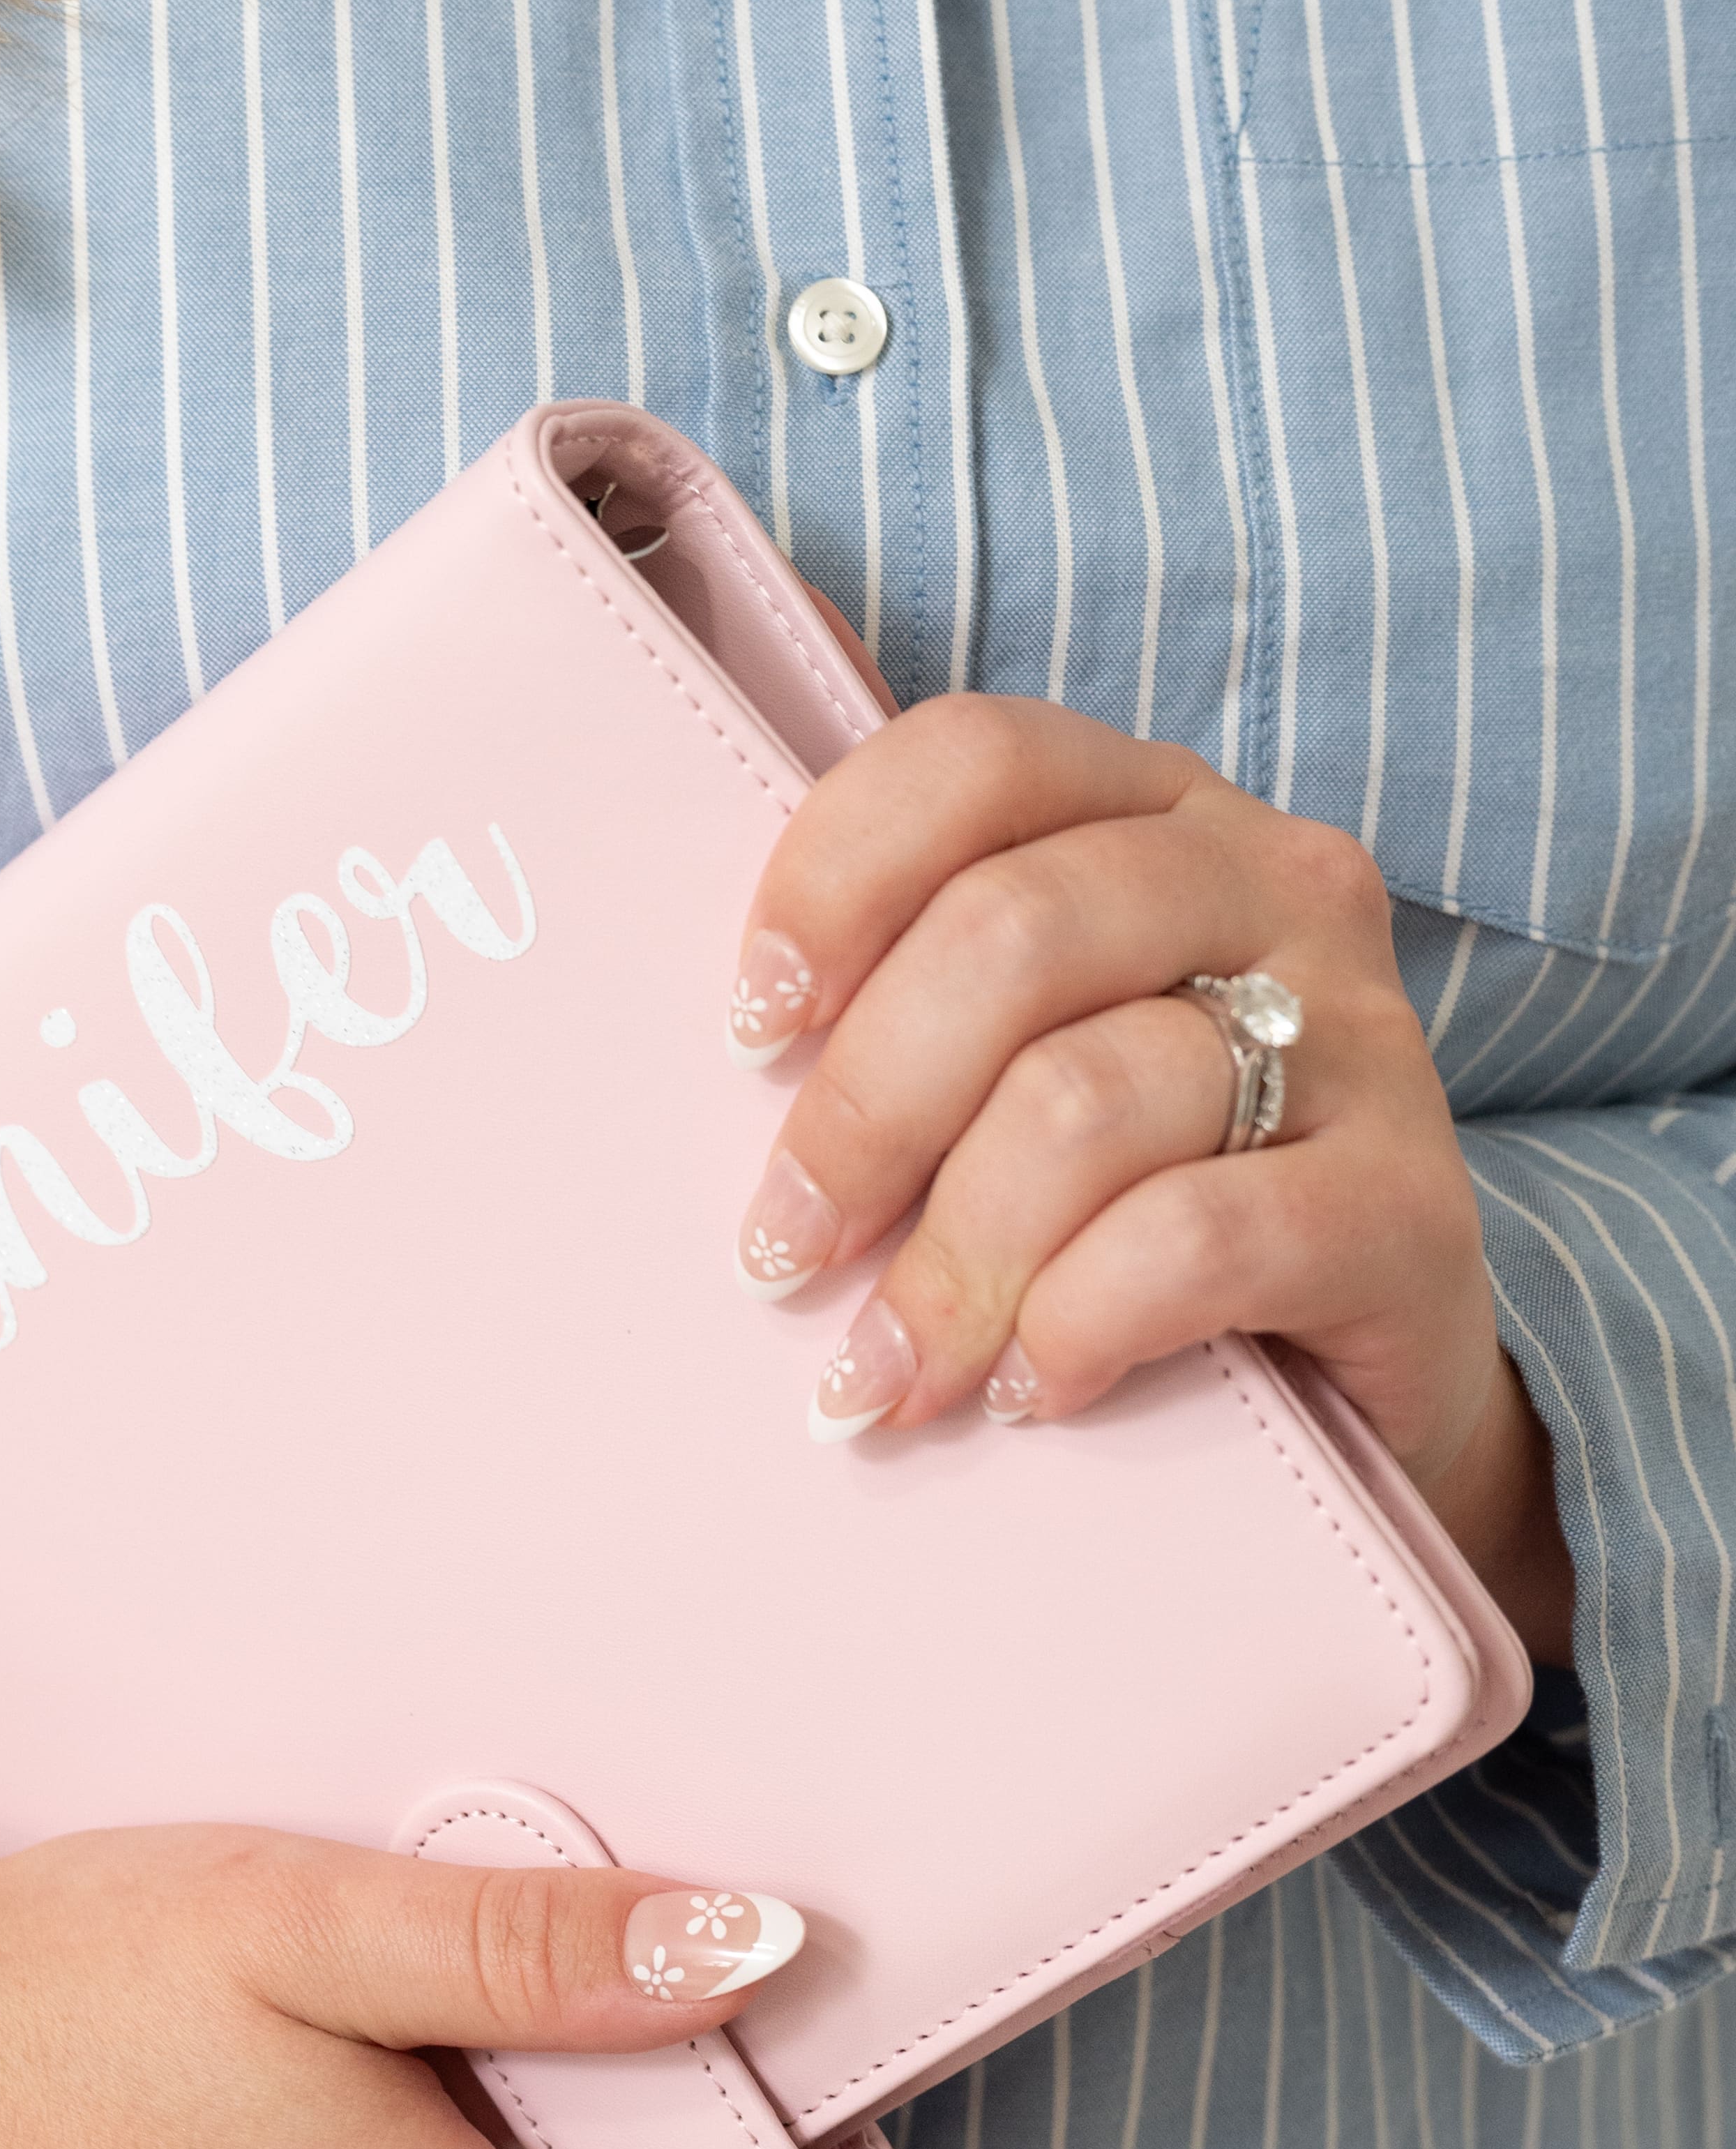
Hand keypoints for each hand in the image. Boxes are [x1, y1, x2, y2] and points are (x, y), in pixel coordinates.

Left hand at [723, 694, 1572, 1657]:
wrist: (1363, 1370)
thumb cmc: (1141, 1183)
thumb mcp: (1029, 1044)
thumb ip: (913, 951)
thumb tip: (735, 850)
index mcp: (1159, 810)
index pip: (975, 760)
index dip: (836, 878)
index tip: (750, 1029)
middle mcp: (1276, 883)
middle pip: (1012, 934)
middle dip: (864, 1110)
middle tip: (781, 1252)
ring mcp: (1361, 1037)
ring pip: (1087, 1098)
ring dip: (950, 1260)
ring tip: (885, 1371)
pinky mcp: (1413, 1204)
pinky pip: (1195, 1240)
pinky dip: (1076, 1324)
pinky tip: (1027, 1388)